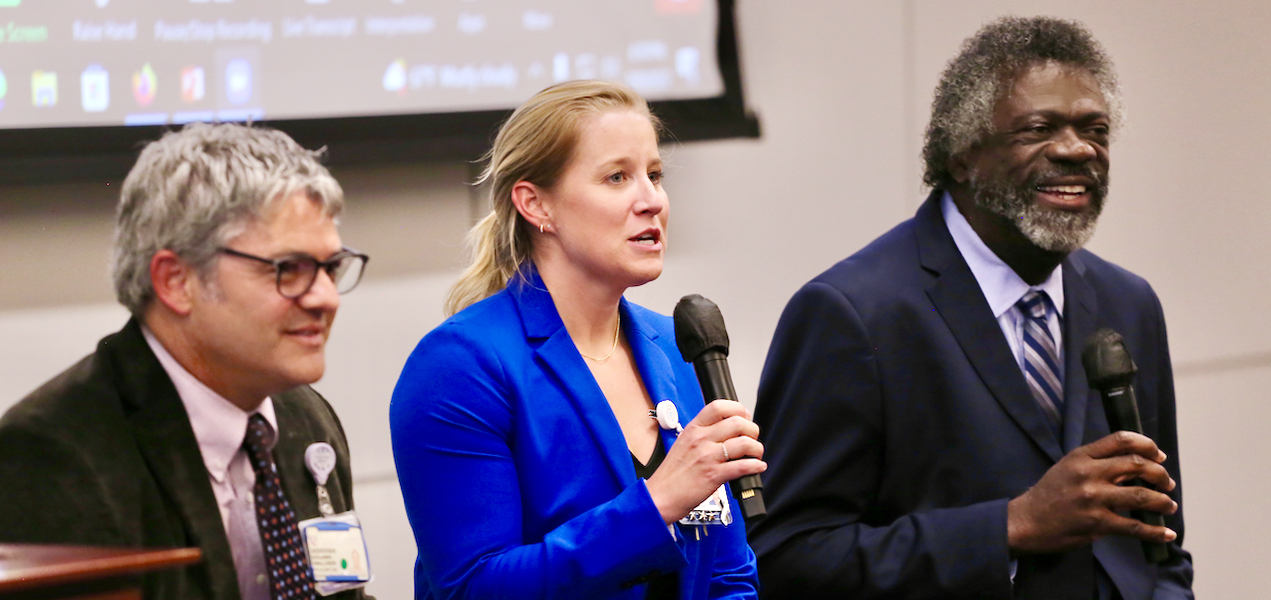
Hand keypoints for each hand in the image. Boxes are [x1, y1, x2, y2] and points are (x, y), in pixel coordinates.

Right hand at [645, 400, 765, 524]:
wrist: (660, 496)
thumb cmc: (672, 474)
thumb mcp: (683, 444)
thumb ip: (703, 434)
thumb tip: (726, 431)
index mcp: (693, 429)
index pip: (718, 407)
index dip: (738, 409)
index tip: (745, 417)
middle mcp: (701, 440)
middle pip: (737, 423)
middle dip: (752, 430)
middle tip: (753, 438)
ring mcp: (707, 457)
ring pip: (744, 443)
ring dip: (756, 449)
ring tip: (756, 454)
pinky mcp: (714, 475)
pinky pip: (742, 466)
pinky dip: (755, 466)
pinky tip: (757, 467)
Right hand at [1007, 431, 1177, 554]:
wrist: (1027, 521)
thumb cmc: (1049, 493)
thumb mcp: (1068, 466)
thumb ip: (1096, 462)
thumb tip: (1134, 465)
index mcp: (1081, 456)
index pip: (1122, 440)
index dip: (1148, 446)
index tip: (1159, 456)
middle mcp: (1089, 473)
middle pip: (1137, 465)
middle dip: (1160, 474)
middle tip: (1167, 483)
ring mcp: (1094, 499)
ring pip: (1142, 495)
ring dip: (1163, 501)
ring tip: (1168, 505)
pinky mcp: (1097, 523)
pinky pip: (1134, 527)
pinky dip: (1155, 532)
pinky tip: (1166, 534)